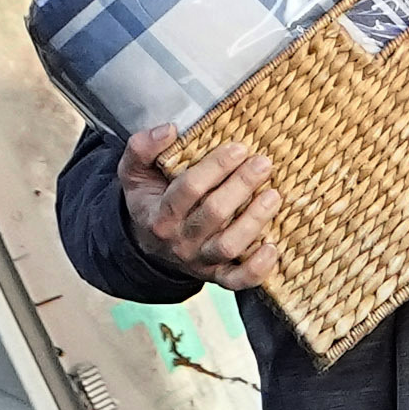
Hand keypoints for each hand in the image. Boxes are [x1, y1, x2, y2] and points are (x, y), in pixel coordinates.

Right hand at [119, 126, 279, 292]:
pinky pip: (238, 280)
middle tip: (263, 163)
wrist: (150, 244)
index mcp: (158, 214)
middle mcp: (179, 240)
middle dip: (241, 186)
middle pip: (213, 214)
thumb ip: (142, 148)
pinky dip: (257, 268)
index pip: (188, 189)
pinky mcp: (218, 275)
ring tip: (273, 195)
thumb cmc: (152, 199)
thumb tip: (169, 130)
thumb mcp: (134, 172)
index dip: (215, 167)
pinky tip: (273, 247)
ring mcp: (200, 260)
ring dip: (254, 220)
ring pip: (229, 246)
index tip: (239, 148)